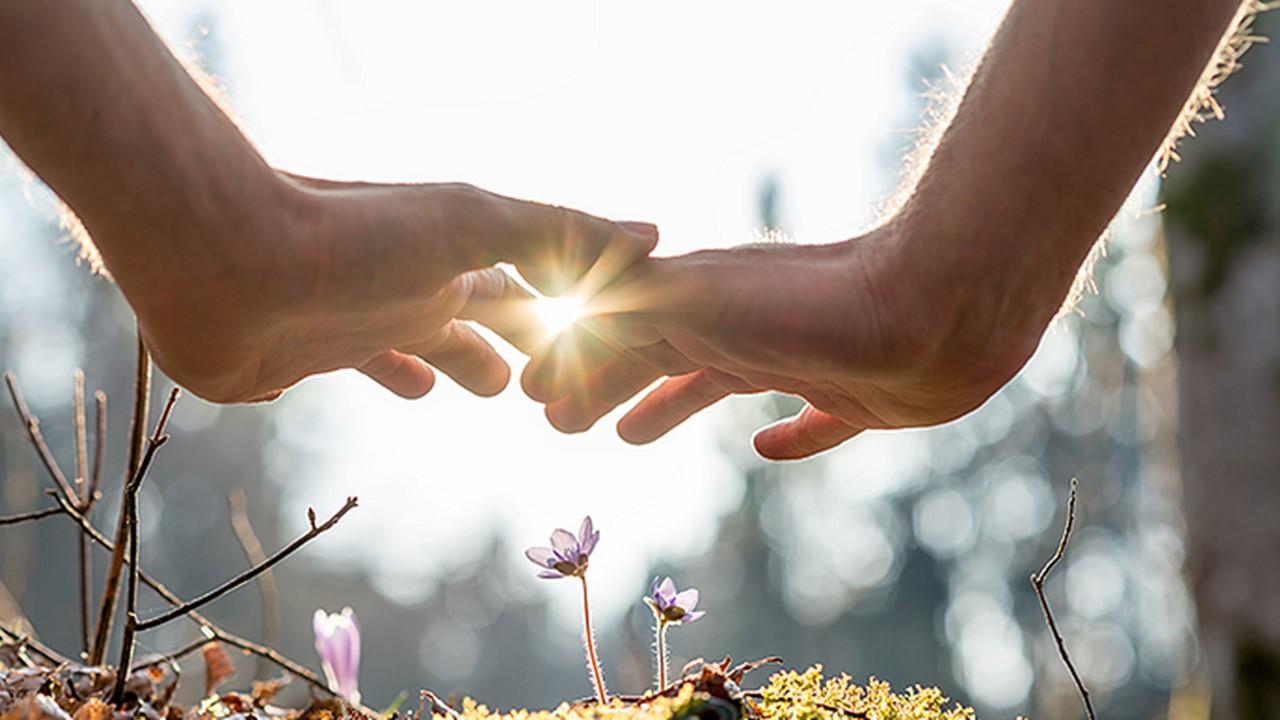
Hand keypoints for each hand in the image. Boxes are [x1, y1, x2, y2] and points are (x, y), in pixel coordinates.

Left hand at [123, 176, 656, 402]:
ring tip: (492, 388)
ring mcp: (363, 317)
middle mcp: (414, 281)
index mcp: (455, 254)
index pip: (531, 281)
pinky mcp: (310, 354)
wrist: (222, 260)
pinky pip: (364, 367)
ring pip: (428, 342)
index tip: (607, 336)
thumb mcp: (471, 224)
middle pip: (484, 313)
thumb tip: (653, 234)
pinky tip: (406, 389)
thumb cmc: (352, 238)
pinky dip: (394, 377)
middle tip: (554, 378)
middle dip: (522, 339)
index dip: (570, 308)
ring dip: (461, 360)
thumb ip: (558, 232)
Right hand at [522, 221, 1045, 459]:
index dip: (574, 368)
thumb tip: (562, 336)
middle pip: (656, 359)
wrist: (938, 304)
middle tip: (566, 422)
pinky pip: (810, 421)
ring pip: (717, 384)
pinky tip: (768, 448)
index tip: (535, 399)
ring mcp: (801, 358)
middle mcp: (744, 325)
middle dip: (608, 384)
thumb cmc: (810, 306)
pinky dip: (786, 437)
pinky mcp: (860, 397)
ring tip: (631, 435)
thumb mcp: (695, 304)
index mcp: (701, 304)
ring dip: (669, 405)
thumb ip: (626, 315)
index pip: (617, 337)